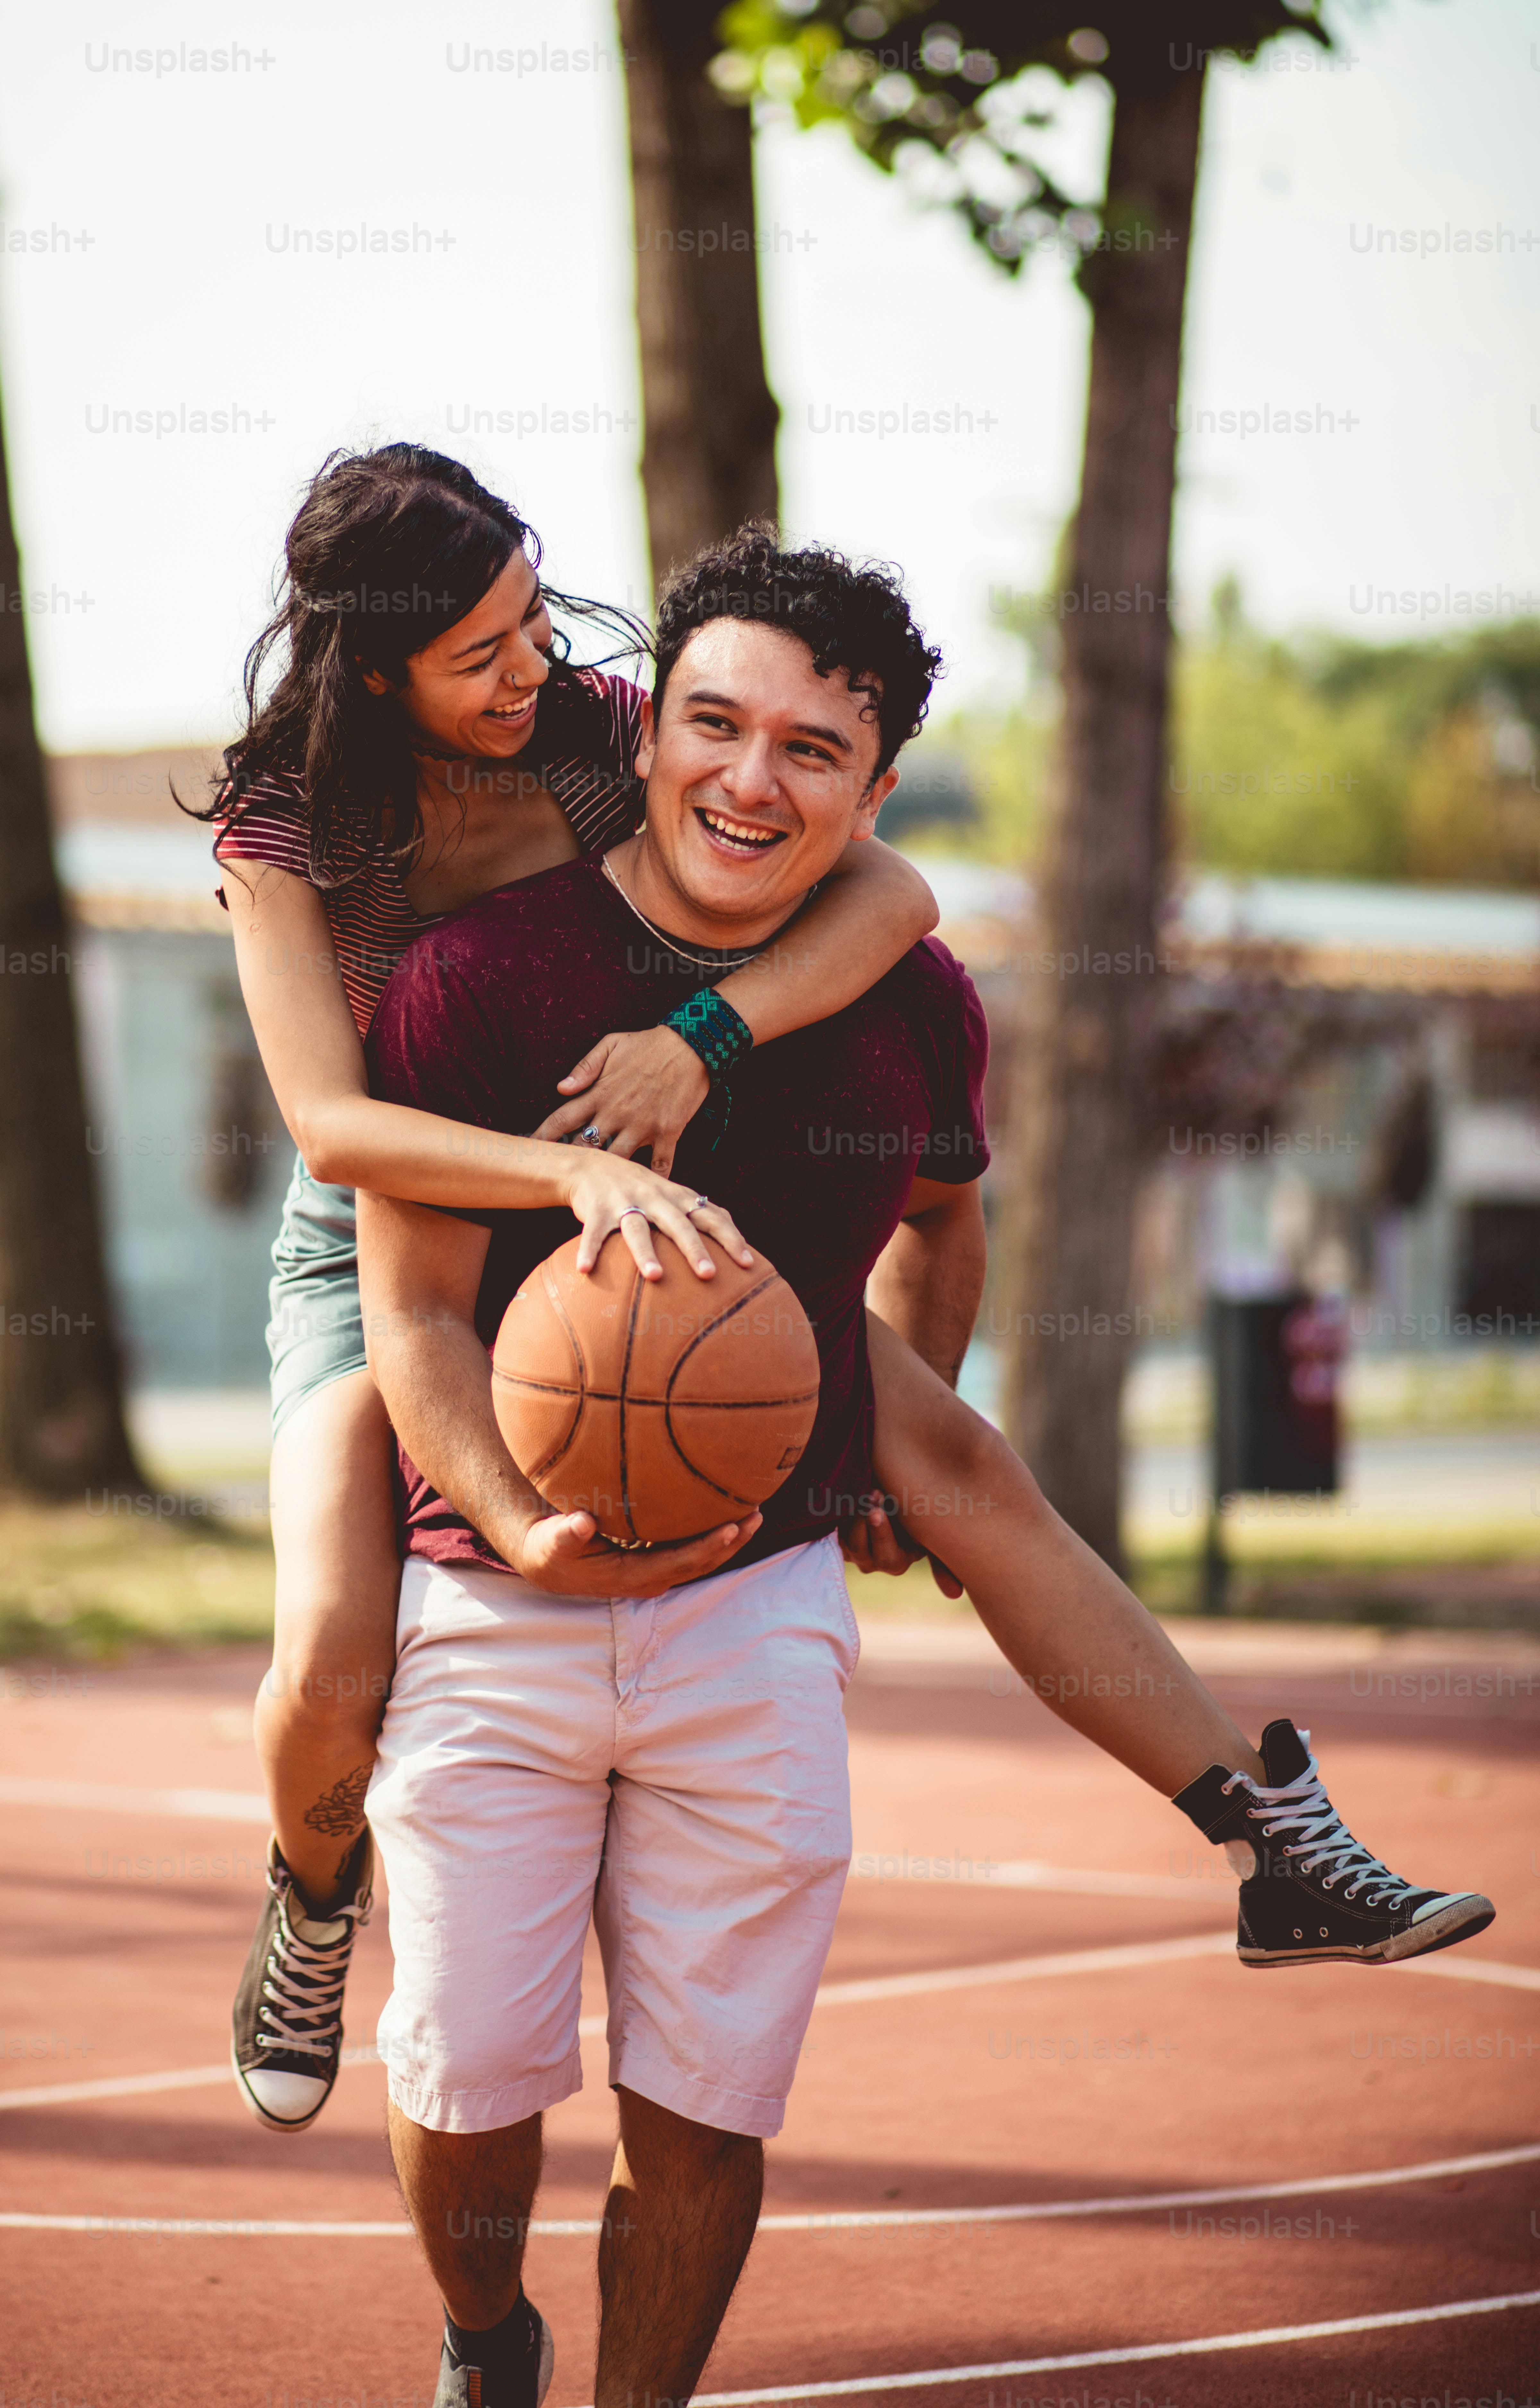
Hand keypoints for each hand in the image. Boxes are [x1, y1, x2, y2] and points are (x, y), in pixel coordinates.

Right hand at [505, 1505, 763, 1597]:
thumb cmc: (551, 1549)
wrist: (549, 1563)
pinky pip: (692, 1547)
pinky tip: (727, 1508)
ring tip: (754, 1510)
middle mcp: (650, 1578)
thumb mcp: (551, 1542)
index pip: (678, 1563)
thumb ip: (566, 1533)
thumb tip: (581, 1523)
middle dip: (730, 1542)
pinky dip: (712, 1531)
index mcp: (631, 1576)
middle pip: (700, 1563)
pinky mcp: (656, 1559)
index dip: (706, 1548)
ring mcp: (655, 1570)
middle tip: (756, 1514)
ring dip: (728, 1538)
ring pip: (701, 1557)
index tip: (731, 1528)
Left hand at [532, 1026, 710, 1177]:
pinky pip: (658, 1165)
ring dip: (607, 1175)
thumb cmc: (648, 1044)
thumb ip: (585, 1067)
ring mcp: (642, 1126)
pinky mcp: (667, 1133)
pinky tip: (644, 1190)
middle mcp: (617, 1114)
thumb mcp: (611, 1043)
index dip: (541, 1137)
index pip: (561, 1119)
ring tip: (598, 1188)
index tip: (527, 1150)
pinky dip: (652, 1178)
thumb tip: (561, 1088)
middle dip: (572, 1162)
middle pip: (585, 1148)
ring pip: (616, 1161)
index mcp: (599, 1093)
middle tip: (562, 1174)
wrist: (692, 1045)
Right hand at [559, 1151, 752, 1282]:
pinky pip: (594, 1232)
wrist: (591, 1166)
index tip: (748, 1263)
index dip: (730, 1238)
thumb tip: (738, 1243)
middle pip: (679, 1224)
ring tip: (655, 1276)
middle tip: (709, 1275)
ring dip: (645, 1252)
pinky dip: (589, 1250)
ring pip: (638, 1229)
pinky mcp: (596, 1210)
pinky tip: (585, 1270)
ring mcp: (625, 1202)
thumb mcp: (673, 1197)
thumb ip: (700, 1215)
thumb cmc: (641, 1189)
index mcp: (677, 1197)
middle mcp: (655, 1198)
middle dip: (694, 1249)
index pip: (711, 1216)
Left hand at [841, 1502, 963, 1599]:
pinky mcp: (840, 1539)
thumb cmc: (916, 1518)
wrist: (894, 1500)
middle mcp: (872, 1562)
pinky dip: (845, 1512)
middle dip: (865, 1518)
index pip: (886, 1557)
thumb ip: (942, 1563)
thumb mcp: (930, 1536)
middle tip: (872, 1492)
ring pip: (847, 1537)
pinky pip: (837, 1529)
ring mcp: (854, 1551)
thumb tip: (954, 1595)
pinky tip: (855, 1494)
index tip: (878, 1511)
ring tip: (866, 1488)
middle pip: (861, 1548)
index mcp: (896, 1563)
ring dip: (854, 1513)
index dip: (881, 1534)